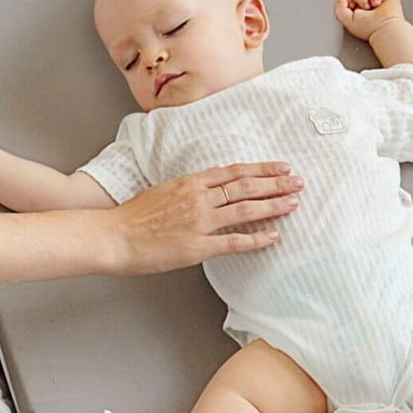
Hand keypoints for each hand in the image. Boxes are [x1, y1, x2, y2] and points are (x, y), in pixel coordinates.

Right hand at [109, 163, 302, 273]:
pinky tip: (273, 237)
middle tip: (298, 181)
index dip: (261, 168)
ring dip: (273, 206)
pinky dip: (256, 239)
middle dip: (275, 183)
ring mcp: (200, 221)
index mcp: (190, 183)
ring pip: (245, 209)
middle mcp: (199, 198)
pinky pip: (234, 242)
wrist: (114, 235)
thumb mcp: (163, 191)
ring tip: (293, 203)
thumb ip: (188, 190)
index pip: (234, 171)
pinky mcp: (198, 246)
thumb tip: (206, 190)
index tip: (281, 166)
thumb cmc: (133, 217)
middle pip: (245, 186)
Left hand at [335, 0, 406, 41]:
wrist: (385, 27)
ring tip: (376, 4)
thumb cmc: (370, 28)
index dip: (349, 0)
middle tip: (366, 8)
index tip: (352, 6)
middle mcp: (367, 6)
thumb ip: (339, 10)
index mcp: (357, 12)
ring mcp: (378, 0)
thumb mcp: (347, 21)